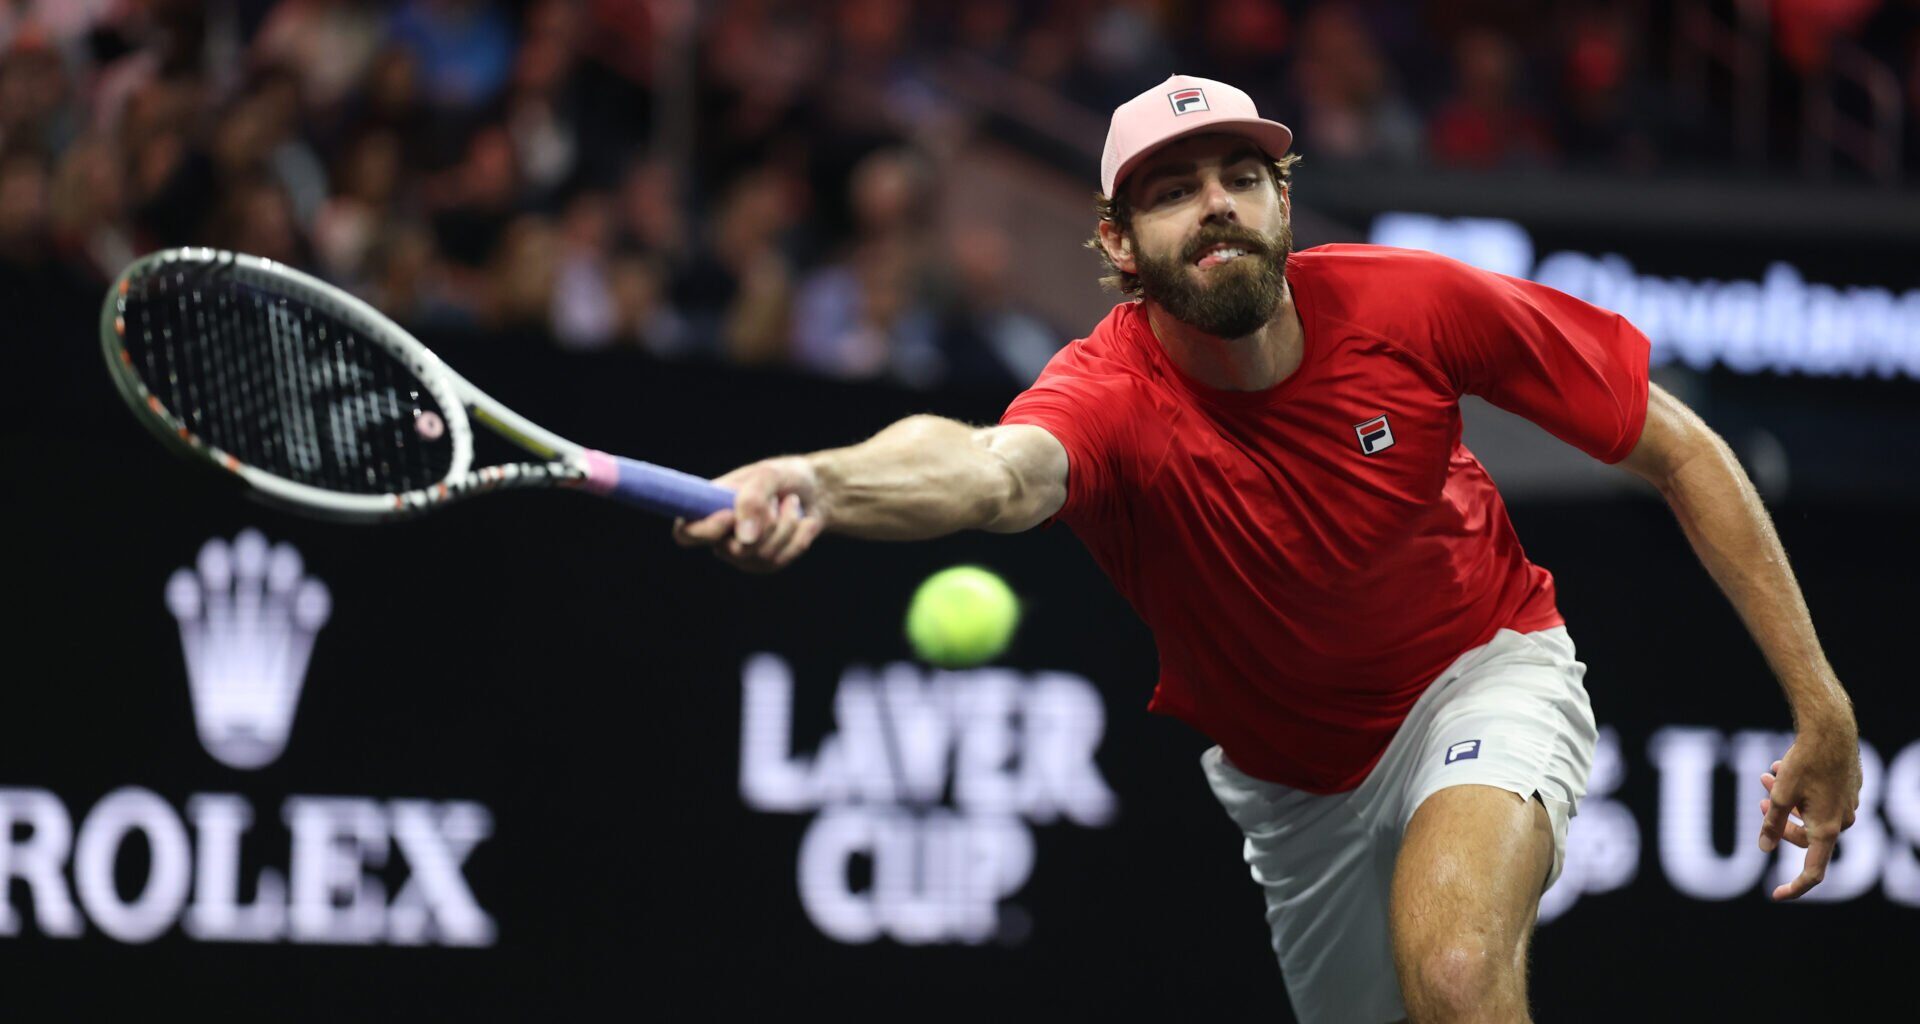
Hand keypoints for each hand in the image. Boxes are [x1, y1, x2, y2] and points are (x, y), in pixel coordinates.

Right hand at [671, 456, 826, 572]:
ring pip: (762, 556)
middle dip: (767, 524)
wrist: (815, 490)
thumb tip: (745, 539)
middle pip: (735, 551)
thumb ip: (752, 499)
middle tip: (778, 499)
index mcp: (708, 507)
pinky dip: (799, 538)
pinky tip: (804, 522)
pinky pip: (781, 560)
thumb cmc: (783, 477)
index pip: (686, 533)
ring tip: (792, 504)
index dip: (705, 532)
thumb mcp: (768, 476)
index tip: (730, 515)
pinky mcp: (764, 563)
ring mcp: (742, 552)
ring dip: (786, 527)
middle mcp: (720, 534)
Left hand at [1757, 719, 1862, 900]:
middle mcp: (1842, 821)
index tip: (1776, 895)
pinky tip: (1784, 767)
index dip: (1795, 887)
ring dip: (1786, 800)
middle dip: (1779, 820)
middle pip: (1803, 836)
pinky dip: (1800, 789)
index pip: (1813, 872)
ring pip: (1809, 813)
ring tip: (1767, 775)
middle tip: (1760, 798)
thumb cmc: (1806, 762)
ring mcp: (1848, 806)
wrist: (1832, 730)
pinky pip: (1820, 798)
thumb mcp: (1781, 795)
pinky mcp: (1848, 790)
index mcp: (1826, 829)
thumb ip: (1772, 824)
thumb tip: (1764, 848)